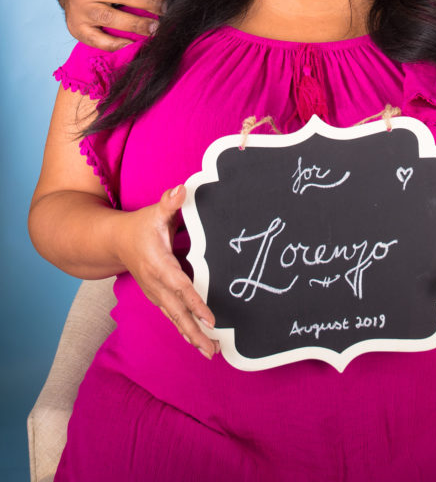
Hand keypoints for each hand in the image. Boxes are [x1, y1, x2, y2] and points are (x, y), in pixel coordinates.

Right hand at [116, 185, 217, 358]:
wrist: (116, 241)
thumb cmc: (140, 226)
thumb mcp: (155, 211)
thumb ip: (170, 202)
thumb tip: (181, 189)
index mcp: (159, 264)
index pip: (181, 286)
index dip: (196, 303)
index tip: (212, 319)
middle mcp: (156, 284)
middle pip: (178, 312)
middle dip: (195, 332)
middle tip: (213, 350)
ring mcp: (155, 293)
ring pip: (175, 319)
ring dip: (192, 336)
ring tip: (210, 353)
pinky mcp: (156, 297)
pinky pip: (172, 316)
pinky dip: (184, 329)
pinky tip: (197, 341)